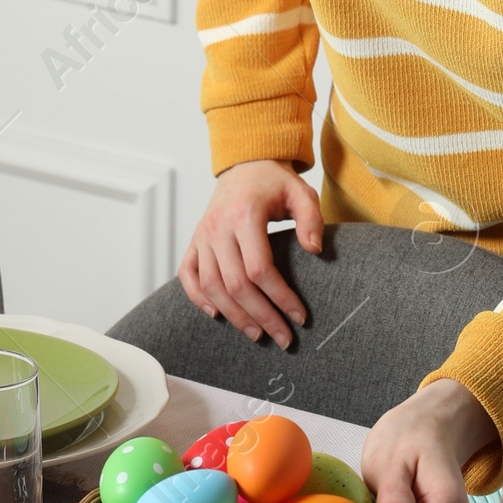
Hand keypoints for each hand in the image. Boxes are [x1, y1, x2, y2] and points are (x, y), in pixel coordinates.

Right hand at [178, 160, 322, 348]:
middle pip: (235, 284)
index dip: (280, 297)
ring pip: (211, 286)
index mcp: (245, 215)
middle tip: (283, 338)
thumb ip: (311, 219)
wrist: (245, 164)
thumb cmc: (275, 182)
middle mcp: (218, 227)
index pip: (259, 269)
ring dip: (234, 316)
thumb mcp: (301, 192)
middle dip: (261, 316)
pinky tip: (217, 315)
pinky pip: (187, 275)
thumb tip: (314, 250)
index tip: (299, 316)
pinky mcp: (194, 241)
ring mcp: (202, 235)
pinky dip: (198, 298)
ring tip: (257, 334)